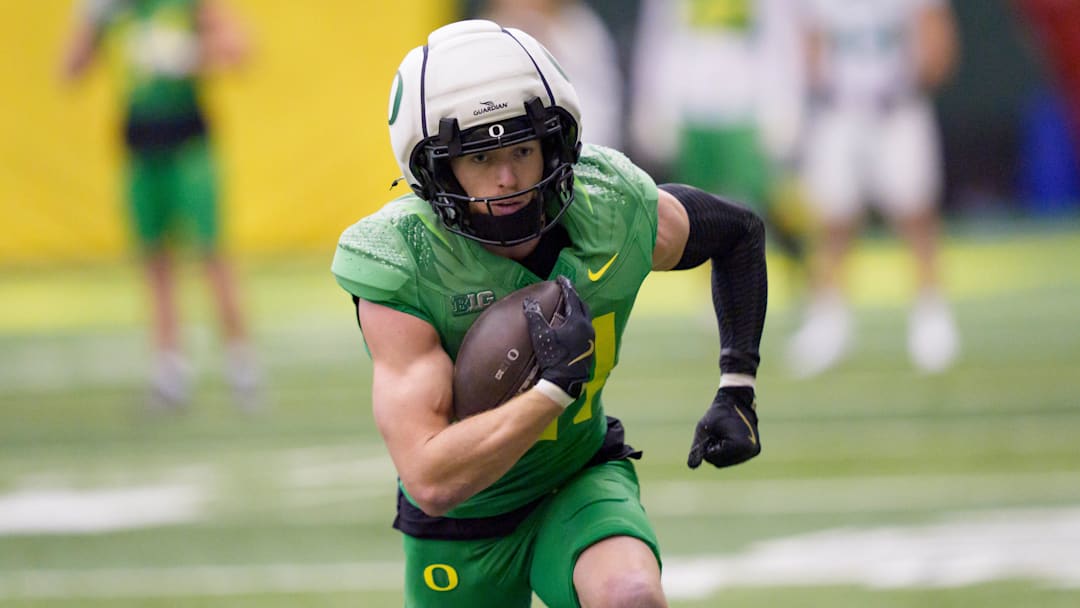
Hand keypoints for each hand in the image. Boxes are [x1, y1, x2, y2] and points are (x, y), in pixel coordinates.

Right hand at [523, 276, 594, 400]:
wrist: (564, 381)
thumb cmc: (553, 357)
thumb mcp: (541, 336)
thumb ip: (535, 317)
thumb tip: (528, 302)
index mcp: (577, 321)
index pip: (572, 297)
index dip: (566, 286)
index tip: (561, 278)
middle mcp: (587, 327)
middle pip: (582, 306)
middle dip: (574, 296)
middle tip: (566, 290)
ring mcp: (591, 339)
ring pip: (586, 318)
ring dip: (578, 310)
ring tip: (570, 306)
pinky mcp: (590, 349)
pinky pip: (586, 329)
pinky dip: (580, 322)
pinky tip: (573, 326)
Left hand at [687, 386, 760, 468]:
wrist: (737, 400)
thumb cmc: (718, 413)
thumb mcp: (703, 429)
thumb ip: (697, 448)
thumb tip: (691, 466)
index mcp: (739, 446)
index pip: (714, 459)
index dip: (706, 448)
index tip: (709, 434)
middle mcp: (749, 451)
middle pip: (721, 463)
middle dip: (713, 451)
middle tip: (714, 434)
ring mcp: (753, 451)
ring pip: (728, 461)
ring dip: (720, 451)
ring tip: (722, 434)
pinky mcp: (754, 450)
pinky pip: (735, 457)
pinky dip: (728, 450)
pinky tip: (728, 437)